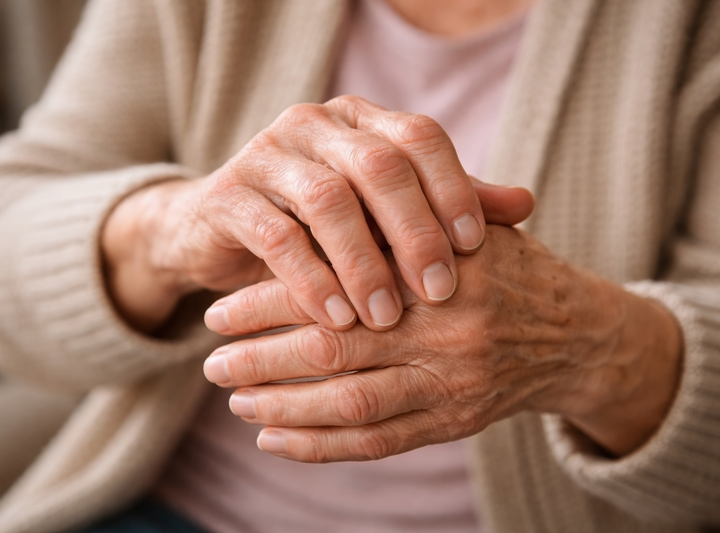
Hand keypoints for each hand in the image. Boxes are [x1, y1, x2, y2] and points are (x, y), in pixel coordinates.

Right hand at [101, 95, 533, 331]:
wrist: (218, 232)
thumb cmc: (317, 227)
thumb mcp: (382, 215)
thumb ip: (445, 205)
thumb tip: (525, 203)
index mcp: (360, 122)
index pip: (419, 136)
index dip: (452, 188)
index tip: (476, 248)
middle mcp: (315, 126)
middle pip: (378, 164)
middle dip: (414, 230)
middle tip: (440, 291)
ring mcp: (267, 155)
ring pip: (326, 199)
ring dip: (363, 263)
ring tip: (386, 317)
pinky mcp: (227, 194)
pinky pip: (275, 234)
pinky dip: (310, 279)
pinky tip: (335, 318)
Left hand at [203, 226, 682, 460]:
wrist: (573, 333)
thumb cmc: (502, 269)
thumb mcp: (456, 227)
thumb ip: (393, 219)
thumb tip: (302, 210)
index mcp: (435, 272)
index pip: (334, 286)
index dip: (268, 302)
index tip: (220, 310)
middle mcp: (444, 334)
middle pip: (332, 351)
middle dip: (260, 360)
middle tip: (211, 364)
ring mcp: (451, 386)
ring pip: (349, 406)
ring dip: (282, 408)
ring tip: (237, 404)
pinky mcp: (453, 424)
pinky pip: (376, 444)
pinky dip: (319, 447)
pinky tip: (276, 442)